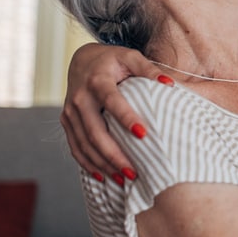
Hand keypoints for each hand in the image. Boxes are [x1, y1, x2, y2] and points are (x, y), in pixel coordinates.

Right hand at [62, 43, 163, 181]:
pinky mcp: (66, 122)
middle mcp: (79, 98)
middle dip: (113, 154)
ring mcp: (70, 112)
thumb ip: (149, 69)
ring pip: (84, 144)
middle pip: (94, 131)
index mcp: (97, 80)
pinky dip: (87, 164)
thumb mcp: (130, 57)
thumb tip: (170, 84)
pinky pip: (75, 147)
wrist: (82, 60)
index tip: (143, 133)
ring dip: (102, 164)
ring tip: (123, 179)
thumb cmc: (112, 60)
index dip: (125, 117)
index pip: (111, 100)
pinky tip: (103, 176)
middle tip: (133, 171)